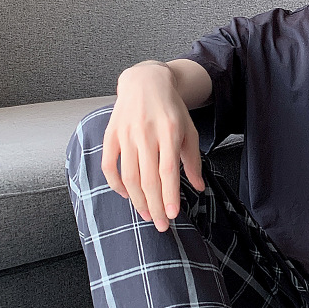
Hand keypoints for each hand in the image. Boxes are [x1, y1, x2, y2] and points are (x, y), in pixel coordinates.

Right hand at [101, 61, 204, 231]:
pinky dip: (116, 184)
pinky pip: (109, 165)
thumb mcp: (189, 131)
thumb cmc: (171, 110)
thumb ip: (193, 160)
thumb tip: (199, 187)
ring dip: (138, 200)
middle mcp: (146, 134)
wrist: (146, 82)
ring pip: (129, 176)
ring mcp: (126, 134)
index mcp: (169, 132)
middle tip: (161, 224)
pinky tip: (127, 195)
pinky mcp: (111, 135)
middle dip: (155, 206)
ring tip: (148, 215)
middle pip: (148, 179)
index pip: (168, 171)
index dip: (170, 195)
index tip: (173, 214)